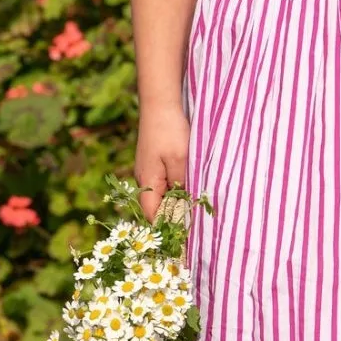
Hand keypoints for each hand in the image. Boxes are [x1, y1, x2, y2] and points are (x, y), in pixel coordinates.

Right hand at [134, 103, 189, 223]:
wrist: (160, 103)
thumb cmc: (169, 131)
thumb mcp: (180, 161)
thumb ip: (181, 185)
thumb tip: (184, 206)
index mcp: (148, 181)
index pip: (153, 214)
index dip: (166, 227)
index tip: (185, 237)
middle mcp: (145, 178)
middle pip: (156, 206)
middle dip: (173, 216)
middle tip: (195, 225)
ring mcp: (149, 169)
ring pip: (162, 193)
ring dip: (176, 200)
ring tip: (195, 208)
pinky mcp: (155, 161)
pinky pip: (165, 181)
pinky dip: (176, 188)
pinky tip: (190, 187)